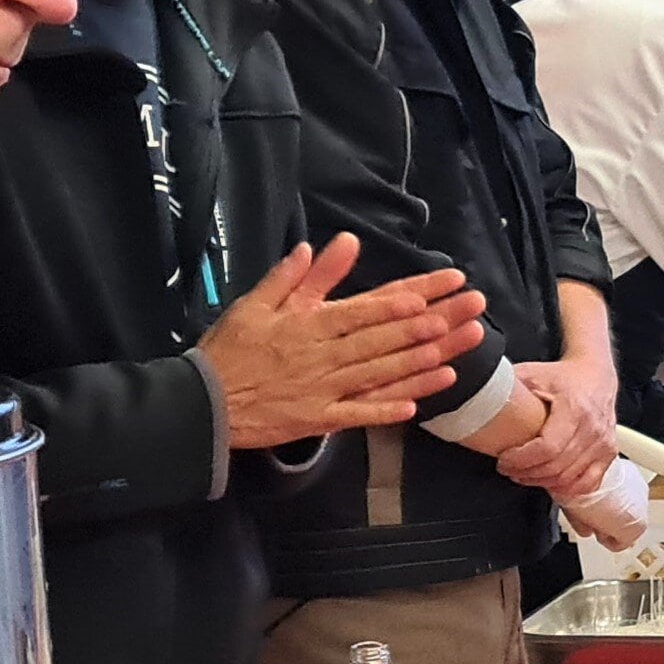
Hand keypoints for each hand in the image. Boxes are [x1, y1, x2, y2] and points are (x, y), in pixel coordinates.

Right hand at [203, 236, 486, 451]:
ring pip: (376, 375)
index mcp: (308, 324)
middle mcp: (321, 356)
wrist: (204, 402)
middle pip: (379, 341)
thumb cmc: (230, 349)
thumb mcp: (256, 304)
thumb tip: (322, 244)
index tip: (433, 292)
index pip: (363, 309)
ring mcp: (322, 389)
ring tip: (449, 356)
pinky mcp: (317, 419)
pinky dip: (384, 411)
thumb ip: (294, 277)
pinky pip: (356, 416)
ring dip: (414, 366)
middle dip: (422, 328)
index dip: (401, 301)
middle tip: (459, 318)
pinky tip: (414, 408)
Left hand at [494, 356, 617, 496]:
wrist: (595, 374)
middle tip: (509, 469)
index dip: (522, 460)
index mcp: (573, 408)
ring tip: (524, 474)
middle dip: (526, 474)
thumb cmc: (562, 376)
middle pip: (556, 468)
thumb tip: (477, 396)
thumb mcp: (531, 373)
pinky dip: (567, 489)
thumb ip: (507, 386)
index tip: (504, 459)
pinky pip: (587, 483)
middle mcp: (592, 428)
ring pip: (569, 479)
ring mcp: (602, 443)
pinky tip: (551, 482)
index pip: (548, 448)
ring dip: (541, 482)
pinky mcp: (607, 453)